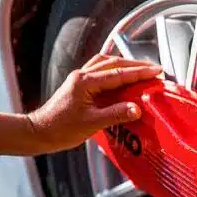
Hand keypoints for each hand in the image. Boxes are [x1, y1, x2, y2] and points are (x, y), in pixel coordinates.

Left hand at [26, 54, 162, 153]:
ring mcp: (79, 79)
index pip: (118, 74)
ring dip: (125, 64)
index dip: (139, 73)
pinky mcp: (79, 85)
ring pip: (105, 63)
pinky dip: (113, 69)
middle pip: (113, 63)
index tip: (156, 71)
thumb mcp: (91, 124)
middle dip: (136, 65)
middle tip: (154, 69)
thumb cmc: (61, 129)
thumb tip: (136, 109)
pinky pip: (99, 70)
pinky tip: (121, 75)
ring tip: (141, 69)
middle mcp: (82, 76)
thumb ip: (115, 114)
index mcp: (85, 82)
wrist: (40, 132)